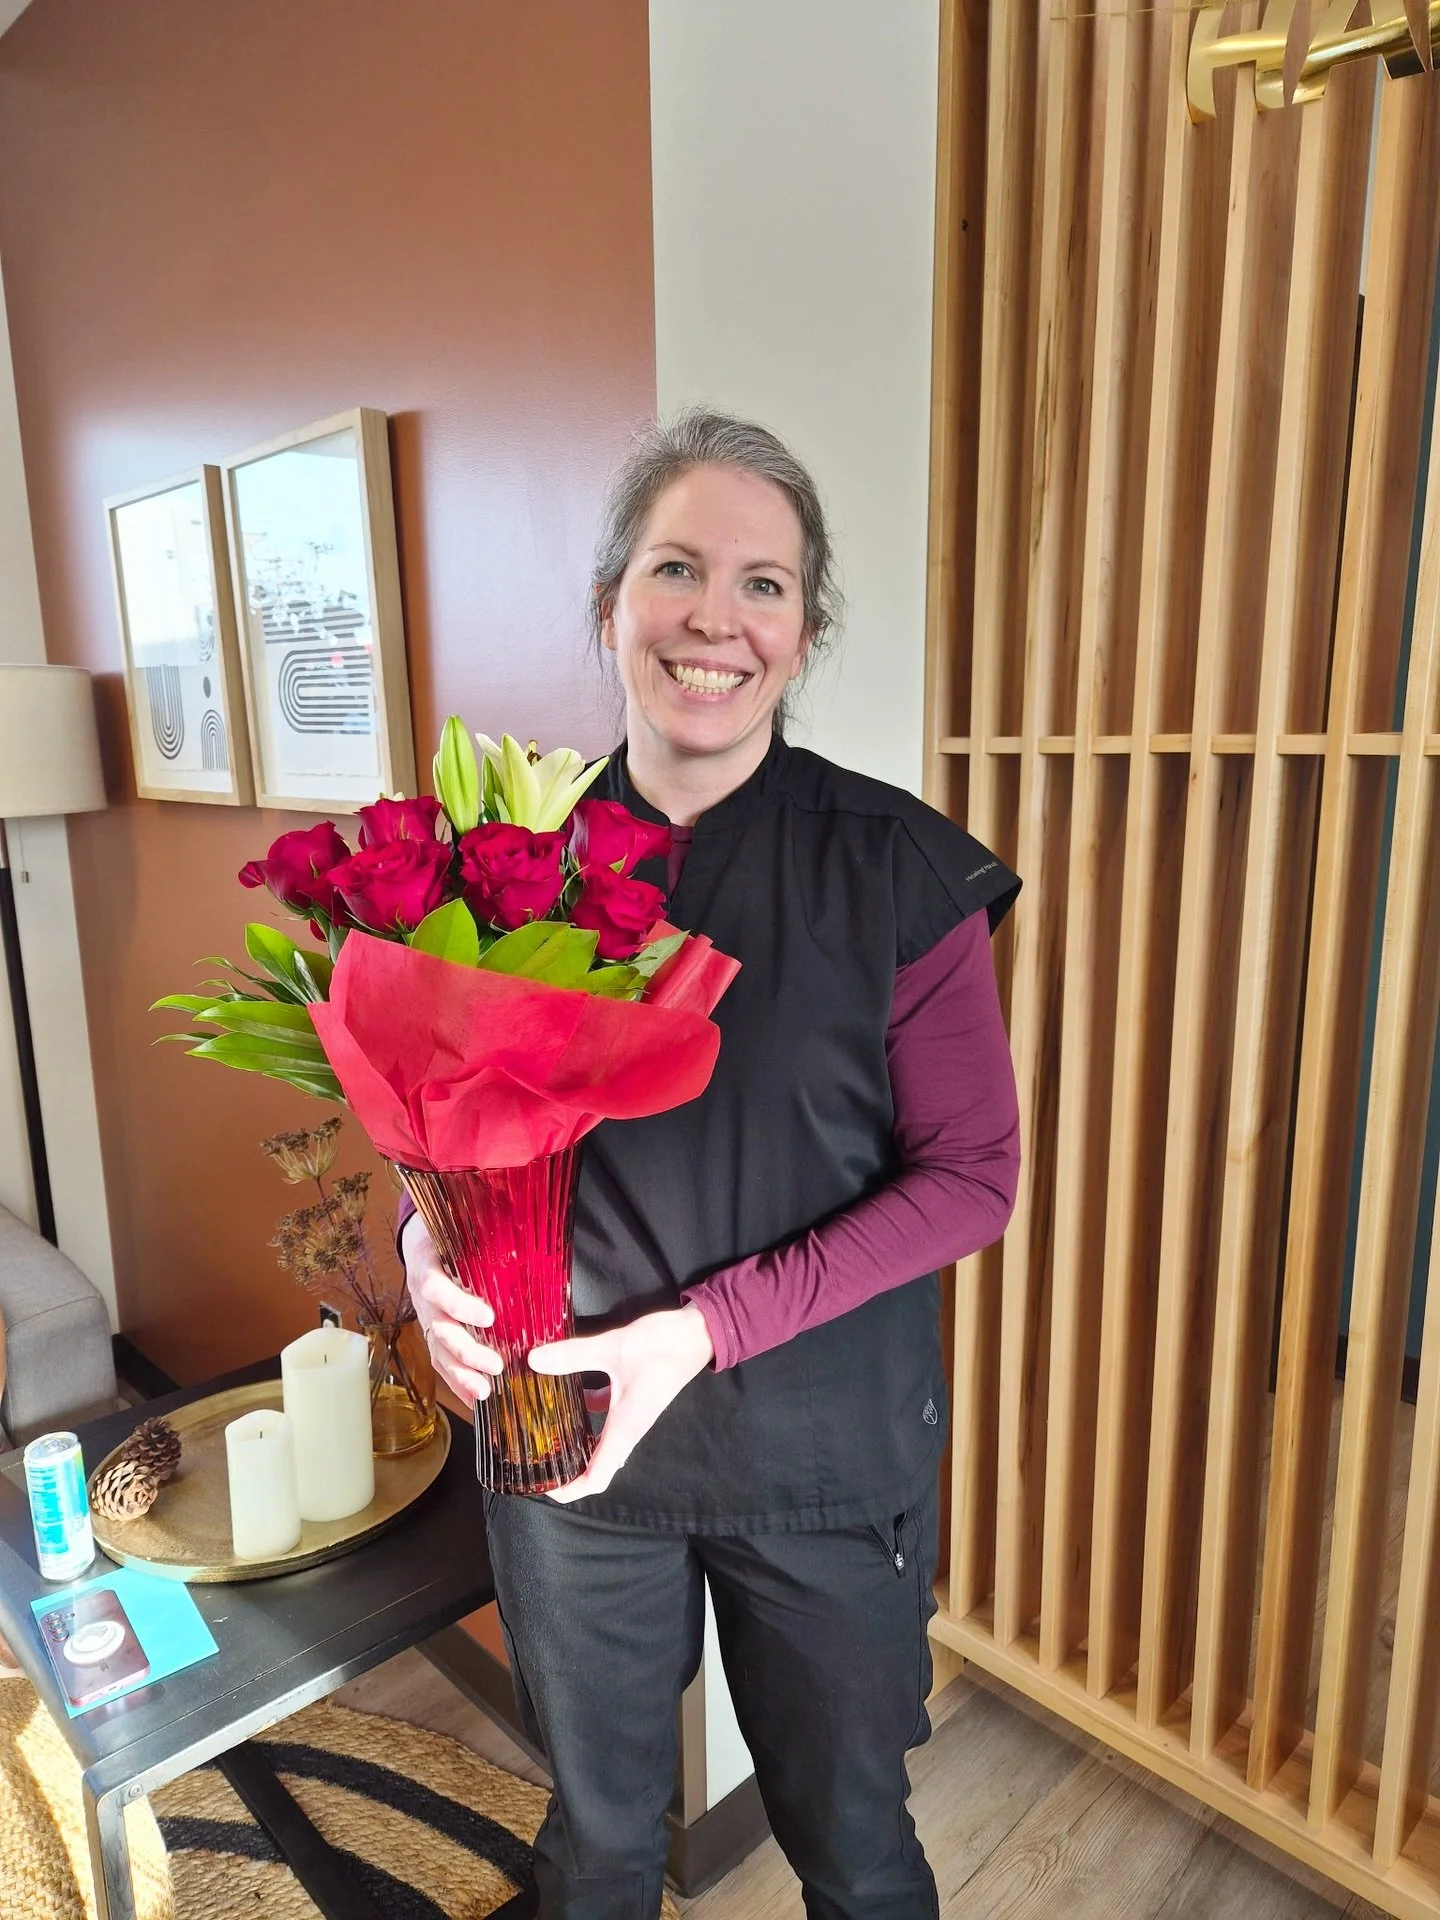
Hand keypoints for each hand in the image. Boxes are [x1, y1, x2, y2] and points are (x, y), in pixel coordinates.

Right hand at [401, 1212, 504, 1407]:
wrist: (422, 1236)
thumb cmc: (449, 1226)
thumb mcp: (461, 1216)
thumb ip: (486, 1216)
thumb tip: (525, 1204)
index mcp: (426, 1262)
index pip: (435, 1287)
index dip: (459, 1303)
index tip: (489, 1316)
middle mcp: (422, 1295)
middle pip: (438, 1328)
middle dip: (466, 1350)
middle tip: (496, 1364)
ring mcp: (426, 1317)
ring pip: (438, 1351)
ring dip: (461, 1374)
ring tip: (486, 1390)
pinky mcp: (432, 1332)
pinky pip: (441, 1362)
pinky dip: (458, 1382)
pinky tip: (476, 1398)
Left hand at [529, 1304, 714, 1502]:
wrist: (699, 1333)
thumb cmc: (663, 1346)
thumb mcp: (613, 1348)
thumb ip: (573, 1355)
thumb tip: (533, 1361)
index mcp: (624, 1428)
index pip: (596, 1478)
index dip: (569, 1490)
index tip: (542, 1486)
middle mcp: (628, 1428)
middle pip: (596, 1467)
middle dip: (568, 1472)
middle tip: (537, 1462)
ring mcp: (632, 1414)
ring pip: (600, 1442)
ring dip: (576, 1445)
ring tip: (544, 1434)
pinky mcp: (633, 1397)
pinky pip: (606, 1417)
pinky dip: (586, 1414)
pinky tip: (566, 1395)